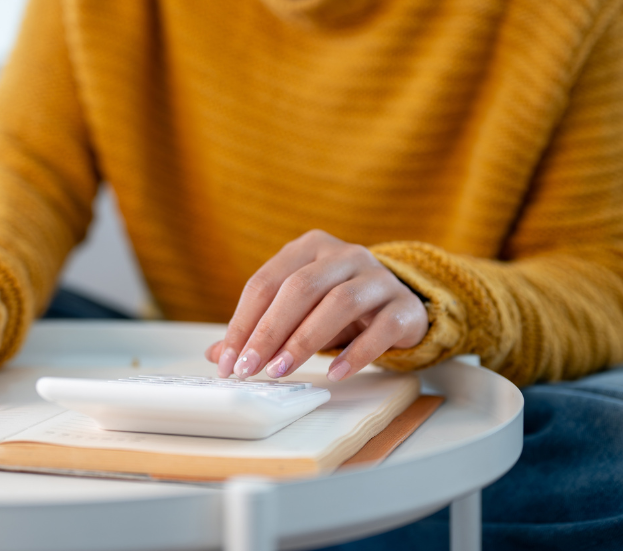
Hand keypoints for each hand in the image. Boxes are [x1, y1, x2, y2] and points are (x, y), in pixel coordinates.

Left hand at [206, 230, 427, 382]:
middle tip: (249, 368)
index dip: (243, 322)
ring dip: (304, 341)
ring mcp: (378, 277)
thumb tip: (218, 355)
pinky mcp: (404, 306)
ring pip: (339, 303)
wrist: (401, 304)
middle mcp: (345, 255)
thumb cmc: (339, 307)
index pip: (266, 281)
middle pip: (301, 288)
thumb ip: (261, 327)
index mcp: (310, 247)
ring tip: (281, 371)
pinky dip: (356, 354)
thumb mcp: (298, 310)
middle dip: (269, 331)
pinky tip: (334, 374)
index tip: (229, 360)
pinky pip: (380, 329)